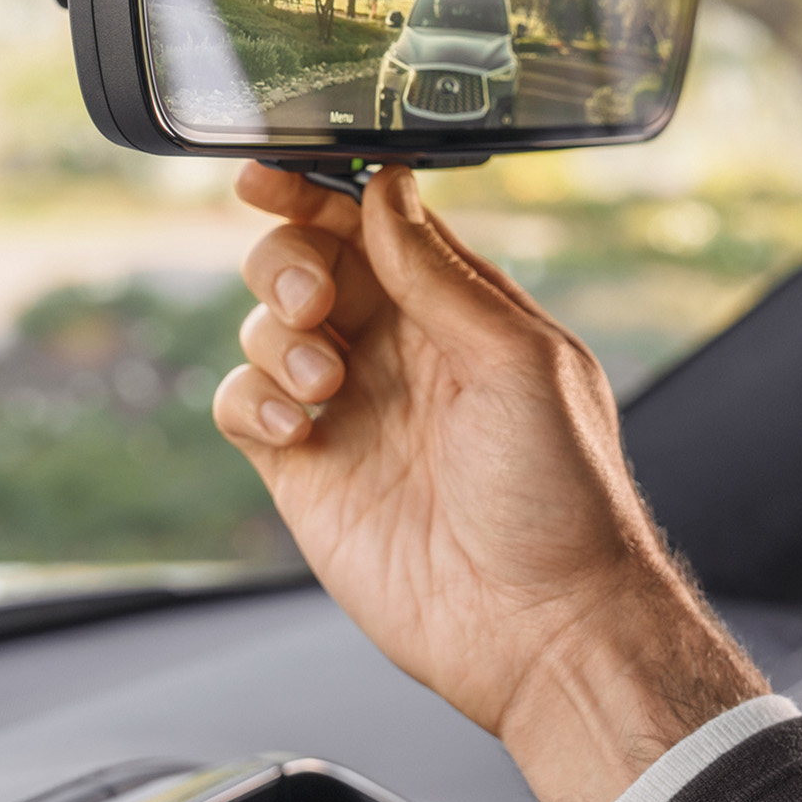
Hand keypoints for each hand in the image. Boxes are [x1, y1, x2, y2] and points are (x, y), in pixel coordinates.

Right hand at [215, 163, 766, 801]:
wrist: (539, 626)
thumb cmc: (559, 494)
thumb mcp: (518, 360)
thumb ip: (440, 274)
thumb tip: (386, 188)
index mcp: (455, 312)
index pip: (372, 224)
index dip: (317, 192)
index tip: (269, 174)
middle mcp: (397, 351)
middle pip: (306, 263)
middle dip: (288, 259)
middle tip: (314, 300)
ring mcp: (348, 409)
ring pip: (265, 328)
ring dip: (276, 337)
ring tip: (326, 386)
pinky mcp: (306, 468)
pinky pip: (241, 405)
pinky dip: (250, 401)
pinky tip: (296, 430)